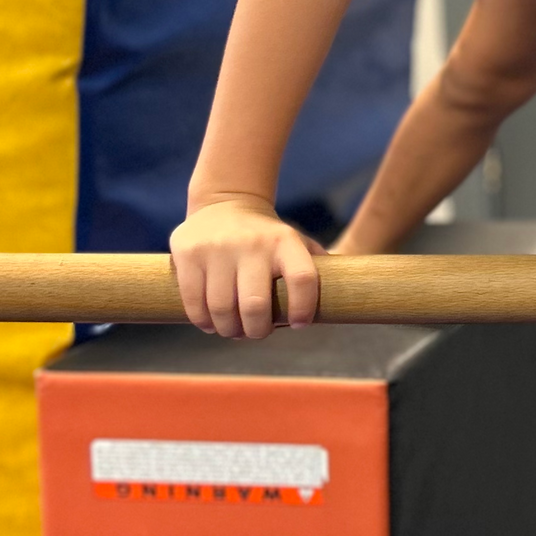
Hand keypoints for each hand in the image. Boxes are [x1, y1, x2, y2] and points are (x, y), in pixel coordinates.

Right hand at [170, 194, 324, 339]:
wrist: (225, 203)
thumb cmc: (269, 237)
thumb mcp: (297, 242)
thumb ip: (320, 268)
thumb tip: (346, 297)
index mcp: (285, 242)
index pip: (303, 279)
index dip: (303, 309)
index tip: (299, 323)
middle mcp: (252, 244)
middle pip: (256, 305)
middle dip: (257, 330)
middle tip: (257, 333)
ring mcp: (218, 248)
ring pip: (221, 309)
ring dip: (229, 330)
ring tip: (234, 331)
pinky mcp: (188, 254)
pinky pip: (194, 302)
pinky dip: (203, 321)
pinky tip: (211, 324)